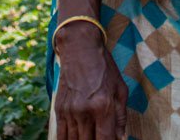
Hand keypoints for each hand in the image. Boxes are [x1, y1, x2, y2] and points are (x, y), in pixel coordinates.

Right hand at [53, 25, 127, 139]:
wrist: (80, 49)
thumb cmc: (104, 68)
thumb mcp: (120, 89)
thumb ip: (121, 116)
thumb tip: (121, 137)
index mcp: (103, 107)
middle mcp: (84, 112)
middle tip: (101, 137)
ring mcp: (69, 112)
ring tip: (89, 138)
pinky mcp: (59, 110)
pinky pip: (60, 135)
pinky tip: (75, 139)